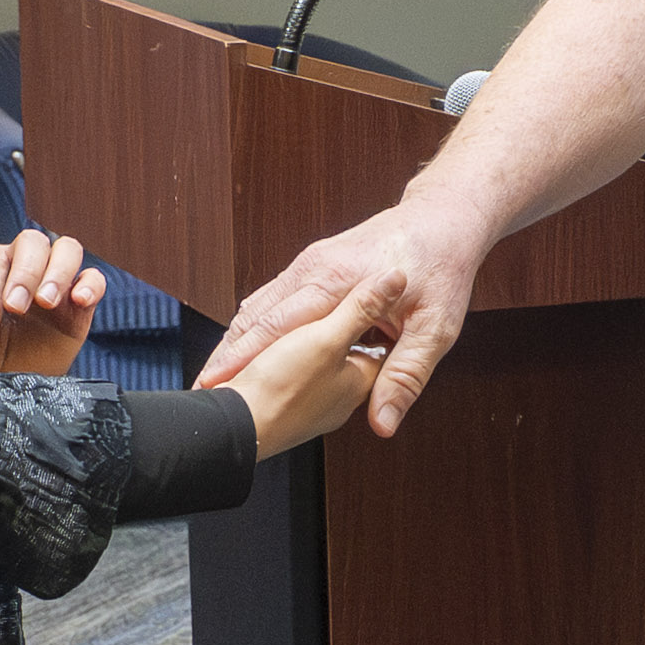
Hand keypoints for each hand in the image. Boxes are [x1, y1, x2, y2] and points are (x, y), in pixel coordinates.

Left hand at [0, 230, 104, 376]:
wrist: (7, 385)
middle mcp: (21, 266)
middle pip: (32, 242)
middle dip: (25, 273)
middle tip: (17, 308)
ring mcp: (54, 282)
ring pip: (67, 249)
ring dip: (58, 272)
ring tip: (47, 302)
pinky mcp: (80, 304)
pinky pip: (95, 279)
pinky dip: (90, 285)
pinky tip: (79, 302)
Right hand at [199, 196, 491, 439]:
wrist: (439, 220)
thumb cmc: (441, 273)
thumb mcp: (434, 329)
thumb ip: (404, 376)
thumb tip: (383, 425)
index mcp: (338, 282)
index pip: (278, 324)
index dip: (244, 356)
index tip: (218, 384)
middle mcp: (314, 268)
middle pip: (256, 314)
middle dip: (228, 352)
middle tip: (203, 388)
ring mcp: (308, 264)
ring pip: (258, 305)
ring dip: (236, 341)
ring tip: (214, 378)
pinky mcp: (310, 266)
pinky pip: (271, 298)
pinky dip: (252, 327)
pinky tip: (241, 353)